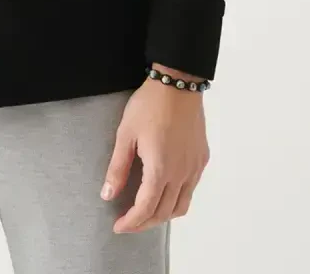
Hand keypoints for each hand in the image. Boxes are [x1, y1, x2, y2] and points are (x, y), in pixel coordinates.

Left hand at [100, 76, 209, 232]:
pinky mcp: (201, 159)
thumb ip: (117, 167)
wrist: (178, 83)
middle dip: (144, 223)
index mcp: (161, 169)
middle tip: (128, 222)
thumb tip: (107, 195)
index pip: (146, 209)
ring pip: (181, 206)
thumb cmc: (149, 105)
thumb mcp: (125, 134)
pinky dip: (177, 199)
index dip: (131, 222)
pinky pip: (191, 190)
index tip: (118, 226)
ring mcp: (194, 167)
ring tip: (146, 212)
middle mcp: (181, 174)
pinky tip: (165, 191)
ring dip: (163, 215)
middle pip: (164, 213)